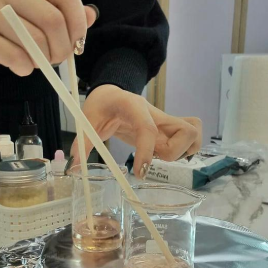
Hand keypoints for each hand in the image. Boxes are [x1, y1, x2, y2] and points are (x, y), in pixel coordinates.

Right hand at [0, 0, 97, 75]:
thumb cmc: (9, 29)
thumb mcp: (37, 15)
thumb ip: (65, 14)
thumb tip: (91, 15)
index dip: (78, 20)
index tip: (77, 40)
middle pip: (53, 20)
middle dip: (63, 47)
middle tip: (59, 59)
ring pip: (36, 41)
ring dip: (44, 60)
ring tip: (37, 62)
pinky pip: (17, 58)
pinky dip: (26, 69)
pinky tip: (21, 66)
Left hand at [71, 85, 201, 178]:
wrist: (111, 94)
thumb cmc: (100, 105)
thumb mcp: (87, 121)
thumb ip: (81, 143)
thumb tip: (73, 167)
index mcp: (134, 107)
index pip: (148, 128)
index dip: (147, 151)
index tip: (140, 172)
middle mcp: (156, 113)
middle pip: (185, 130)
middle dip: (173, 153)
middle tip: (153, 160)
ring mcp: (166, 120)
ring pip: (194, 133)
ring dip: (182, 152)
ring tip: (160, 156)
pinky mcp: (170, 129)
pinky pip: (193, 136)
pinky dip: (187, 149)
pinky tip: (167, 155)